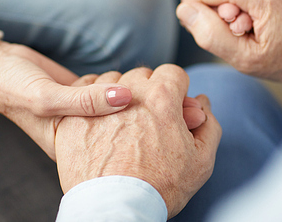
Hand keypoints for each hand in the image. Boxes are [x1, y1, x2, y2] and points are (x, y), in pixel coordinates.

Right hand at [0, 40, 131, 158]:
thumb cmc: (15, 89)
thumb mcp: (47, 99)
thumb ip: (86, 101)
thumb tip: (125, 96)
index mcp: (72, 149)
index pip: (113, 142)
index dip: (124, 124)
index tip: (123, 107)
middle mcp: (82, 135)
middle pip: (121, 122)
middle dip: (119, 103)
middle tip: (105, 92)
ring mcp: (87, 114)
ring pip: (118, 103)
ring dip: (111, 88)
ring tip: (91, 86)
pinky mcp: (88, 96)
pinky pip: (110, 88)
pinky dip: (105, 80)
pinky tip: (90, 79)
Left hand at [55, 65, 221, 217]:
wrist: (116, 209)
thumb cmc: (160, 187)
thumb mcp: (201, 160)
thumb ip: (209, 125)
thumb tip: (202, 103)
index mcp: (162, 97)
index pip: (173, 73)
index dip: (177, 89)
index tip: (173, 106)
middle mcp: (129, 92)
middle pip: (143, 75)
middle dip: (149, 91)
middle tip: (148, 119)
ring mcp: (98, 102)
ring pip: (112, 81)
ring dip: (120, 95)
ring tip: (122, 123)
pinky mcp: (73, 115)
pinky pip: (84, 92)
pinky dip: (94, 102)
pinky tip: (100, 122)